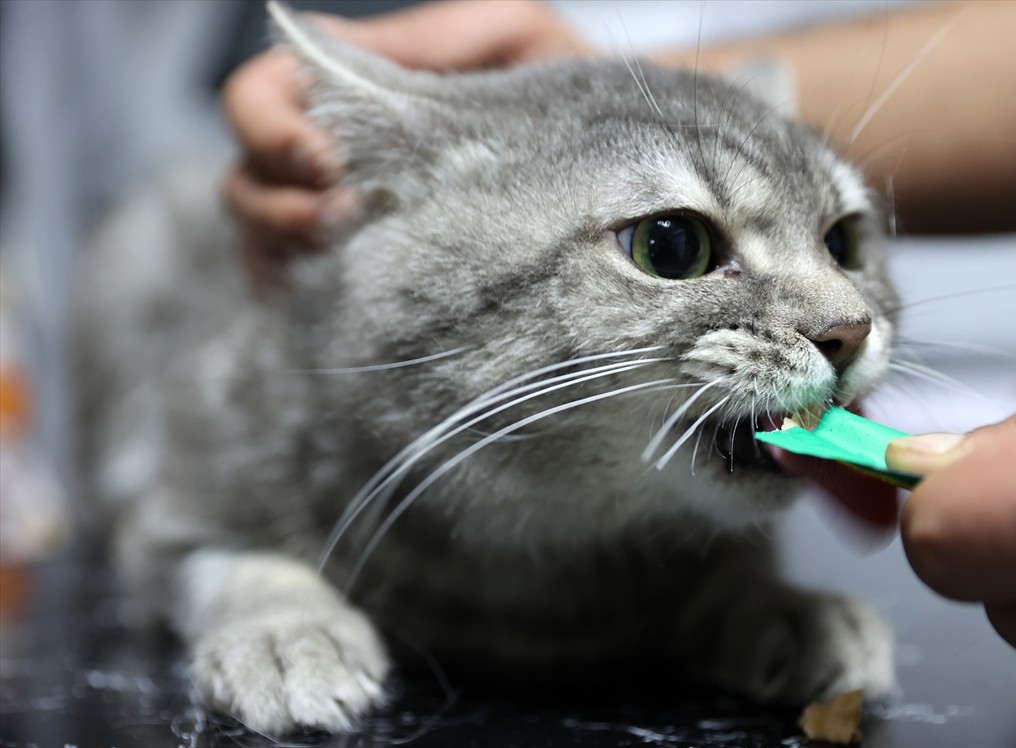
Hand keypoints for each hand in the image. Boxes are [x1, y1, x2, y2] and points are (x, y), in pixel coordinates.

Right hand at [221, 0, 587, 287]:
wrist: (621, 167)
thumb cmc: (563, 87)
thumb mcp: (509, 34)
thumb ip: (431, 37)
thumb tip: (345, 55)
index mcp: (353, 88)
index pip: (262, 94)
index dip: (271, 126)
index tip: (327, 161)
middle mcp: (333, 154)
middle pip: (245, 171)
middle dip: (275, 197)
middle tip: (343, 214)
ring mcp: (342, 217)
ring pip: (257, 230)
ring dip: (284, 241)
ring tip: (345, 248)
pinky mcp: (365, 274)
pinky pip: (296, 288)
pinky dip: (299, 290)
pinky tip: (340, 294)